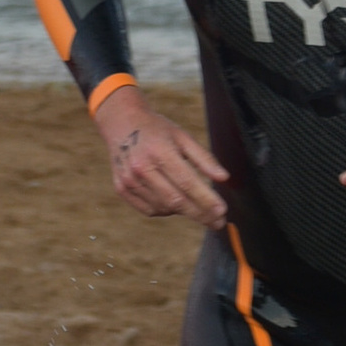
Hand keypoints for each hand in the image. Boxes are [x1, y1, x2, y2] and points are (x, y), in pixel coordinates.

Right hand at [91, 88, 227, 222]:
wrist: (121, 123)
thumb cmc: (157, 130)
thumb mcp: (183, 137)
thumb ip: (204, 158)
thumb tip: (224, 178)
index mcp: (159, 151)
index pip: (187, 183)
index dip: (206, 200)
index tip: (223, 211)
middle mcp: (142, 168)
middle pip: (176, 200)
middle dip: (200, 214)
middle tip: (218, 222)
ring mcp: (129, 180)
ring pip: (164, 207)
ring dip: (184, 211)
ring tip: (198, 207)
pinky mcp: (121, 189)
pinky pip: (149, 210)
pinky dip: (166, 210)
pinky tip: (175, 203)